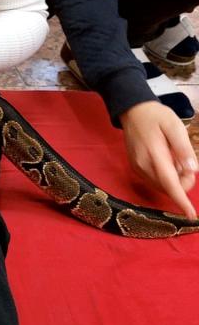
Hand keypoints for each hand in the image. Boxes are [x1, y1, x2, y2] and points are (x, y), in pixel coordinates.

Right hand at [120, 101, 197, 218]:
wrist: (132, 110)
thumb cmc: (156, 116)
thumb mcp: (174, 125)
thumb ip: (183, 148)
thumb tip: (192, 169)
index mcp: (154, 154)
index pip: (169, 183)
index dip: (181, 199)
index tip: (191, 214)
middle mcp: (143, 165)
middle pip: (167, 187)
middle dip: (183, 182)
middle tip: (186, 162)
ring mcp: (137, 167)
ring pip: (161, 186)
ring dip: (174, 180)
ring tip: (174, 158)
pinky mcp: (135, 167)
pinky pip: (154, 181)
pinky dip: (165, 178)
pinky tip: (166, 161)